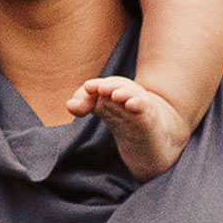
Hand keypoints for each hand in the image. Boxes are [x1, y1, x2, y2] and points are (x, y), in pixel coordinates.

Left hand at [68, 73, 193, 181]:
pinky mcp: (150, 118)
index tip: (86, 90)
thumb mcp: (103, 109)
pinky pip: (145, 109)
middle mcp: (127, 96)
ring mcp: (139, 107)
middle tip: (95, 88)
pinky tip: (131, 104)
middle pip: (118, 86)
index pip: (102, 86)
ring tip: (114, 95)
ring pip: (132, 96)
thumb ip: (84, 104)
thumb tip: (70, 104)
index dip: (93, 88)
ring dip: (123, 93)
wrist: (153, 136)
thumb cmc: (125, 117)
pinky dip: (139, 104)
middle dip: (108, 86)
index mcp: (114, 92)